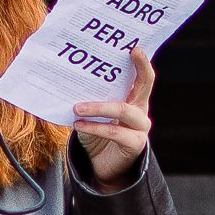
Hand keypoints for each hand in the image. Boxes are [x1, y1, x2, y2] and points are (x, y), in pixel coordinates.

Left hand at [74, 43, 154, 188]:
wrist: (102, 166)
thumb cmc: (98, 135)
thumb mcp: (94, 113)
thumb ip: (91, 98)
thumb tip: (69, 81)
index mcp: (134, 99)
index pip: (143, 78)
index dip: (142, 63)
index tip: (134, 48)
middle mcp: (141, 110)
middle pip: (144, 86)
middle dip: (138, 69)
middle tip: (123, 57)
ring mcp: (140, 127)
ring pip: (123, 110)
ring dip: (98, 107)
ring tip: (77, 108)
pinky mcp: (135, 144)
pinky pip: (114, 132)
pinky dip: (95, 127)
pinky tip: (79, 125)